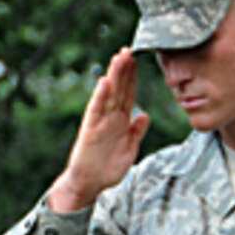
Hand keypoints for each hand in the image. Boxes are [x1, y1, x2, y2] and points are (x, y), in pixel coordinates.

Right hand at [46, 48, 149, 212]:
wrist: (90, 184)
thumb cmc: (108, 169)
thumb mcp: (129, 151)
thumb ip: (136, 133)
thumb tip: (145, 115)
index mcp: (122, 121)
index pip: (128, 94)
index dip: (133, 78)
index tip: (137, 60)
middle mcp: (111, 117)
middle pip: (119, 89)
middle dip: (124, 69)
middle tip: (128, 50)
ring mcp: (100, 122)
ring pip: (109, 94)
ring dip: (114, 76)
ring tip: (118, 57)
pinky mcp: (90, 129)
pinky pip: (96, 110)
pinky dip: (100, 96)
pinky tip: (104, 82)